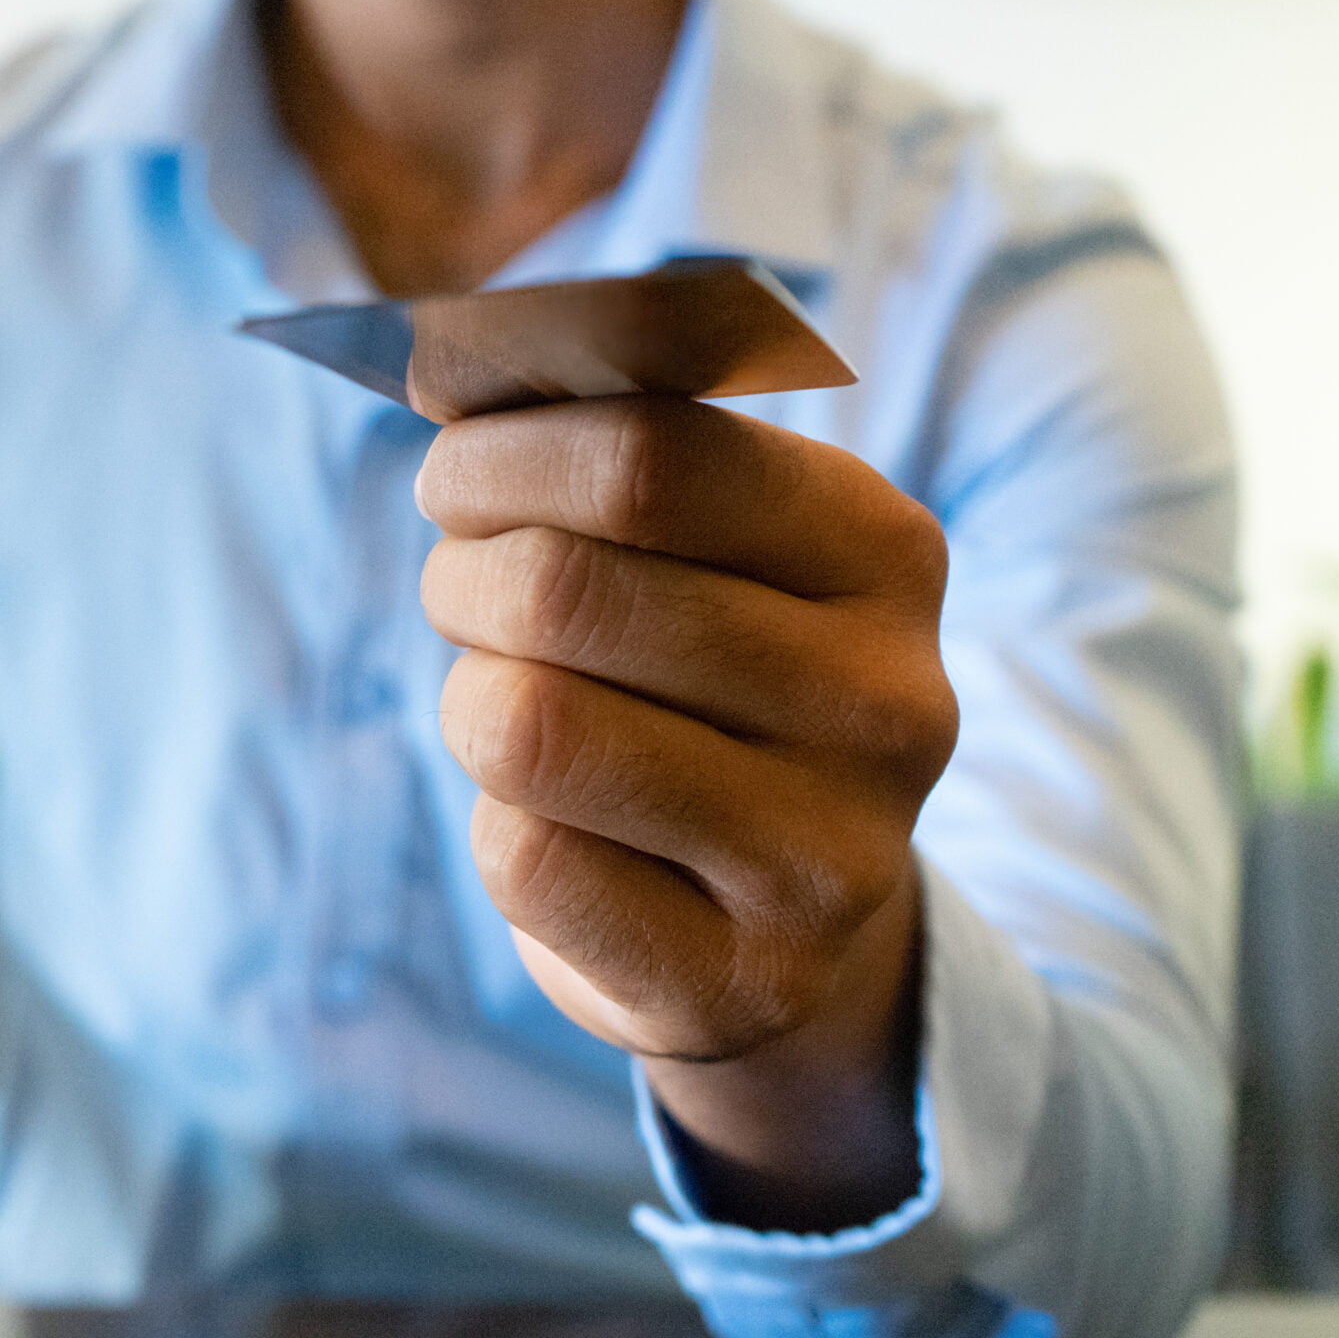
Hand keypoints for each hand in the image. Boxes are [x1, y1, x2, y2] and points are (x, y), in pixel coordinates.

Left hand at [417, 397, 954, 1226]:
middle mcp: (889, 704)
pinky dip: (497, 829)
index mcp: (888, 553)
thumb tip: (448, 356)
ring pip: (525, 725)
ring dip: (470, 700)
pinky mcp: (736, 981)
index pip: (651, 450)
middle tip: (462, 589)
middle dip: (465, 574)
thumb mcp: (696, 544)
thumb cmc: (705, 684)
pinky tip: (559, 828)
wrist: (791, 927)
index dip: (506, 448)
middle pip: (565, 586)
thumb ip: (601, 436)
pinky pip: (522, 858)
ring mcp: (827, 858)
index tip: (452, 469)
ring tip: (505, 703)